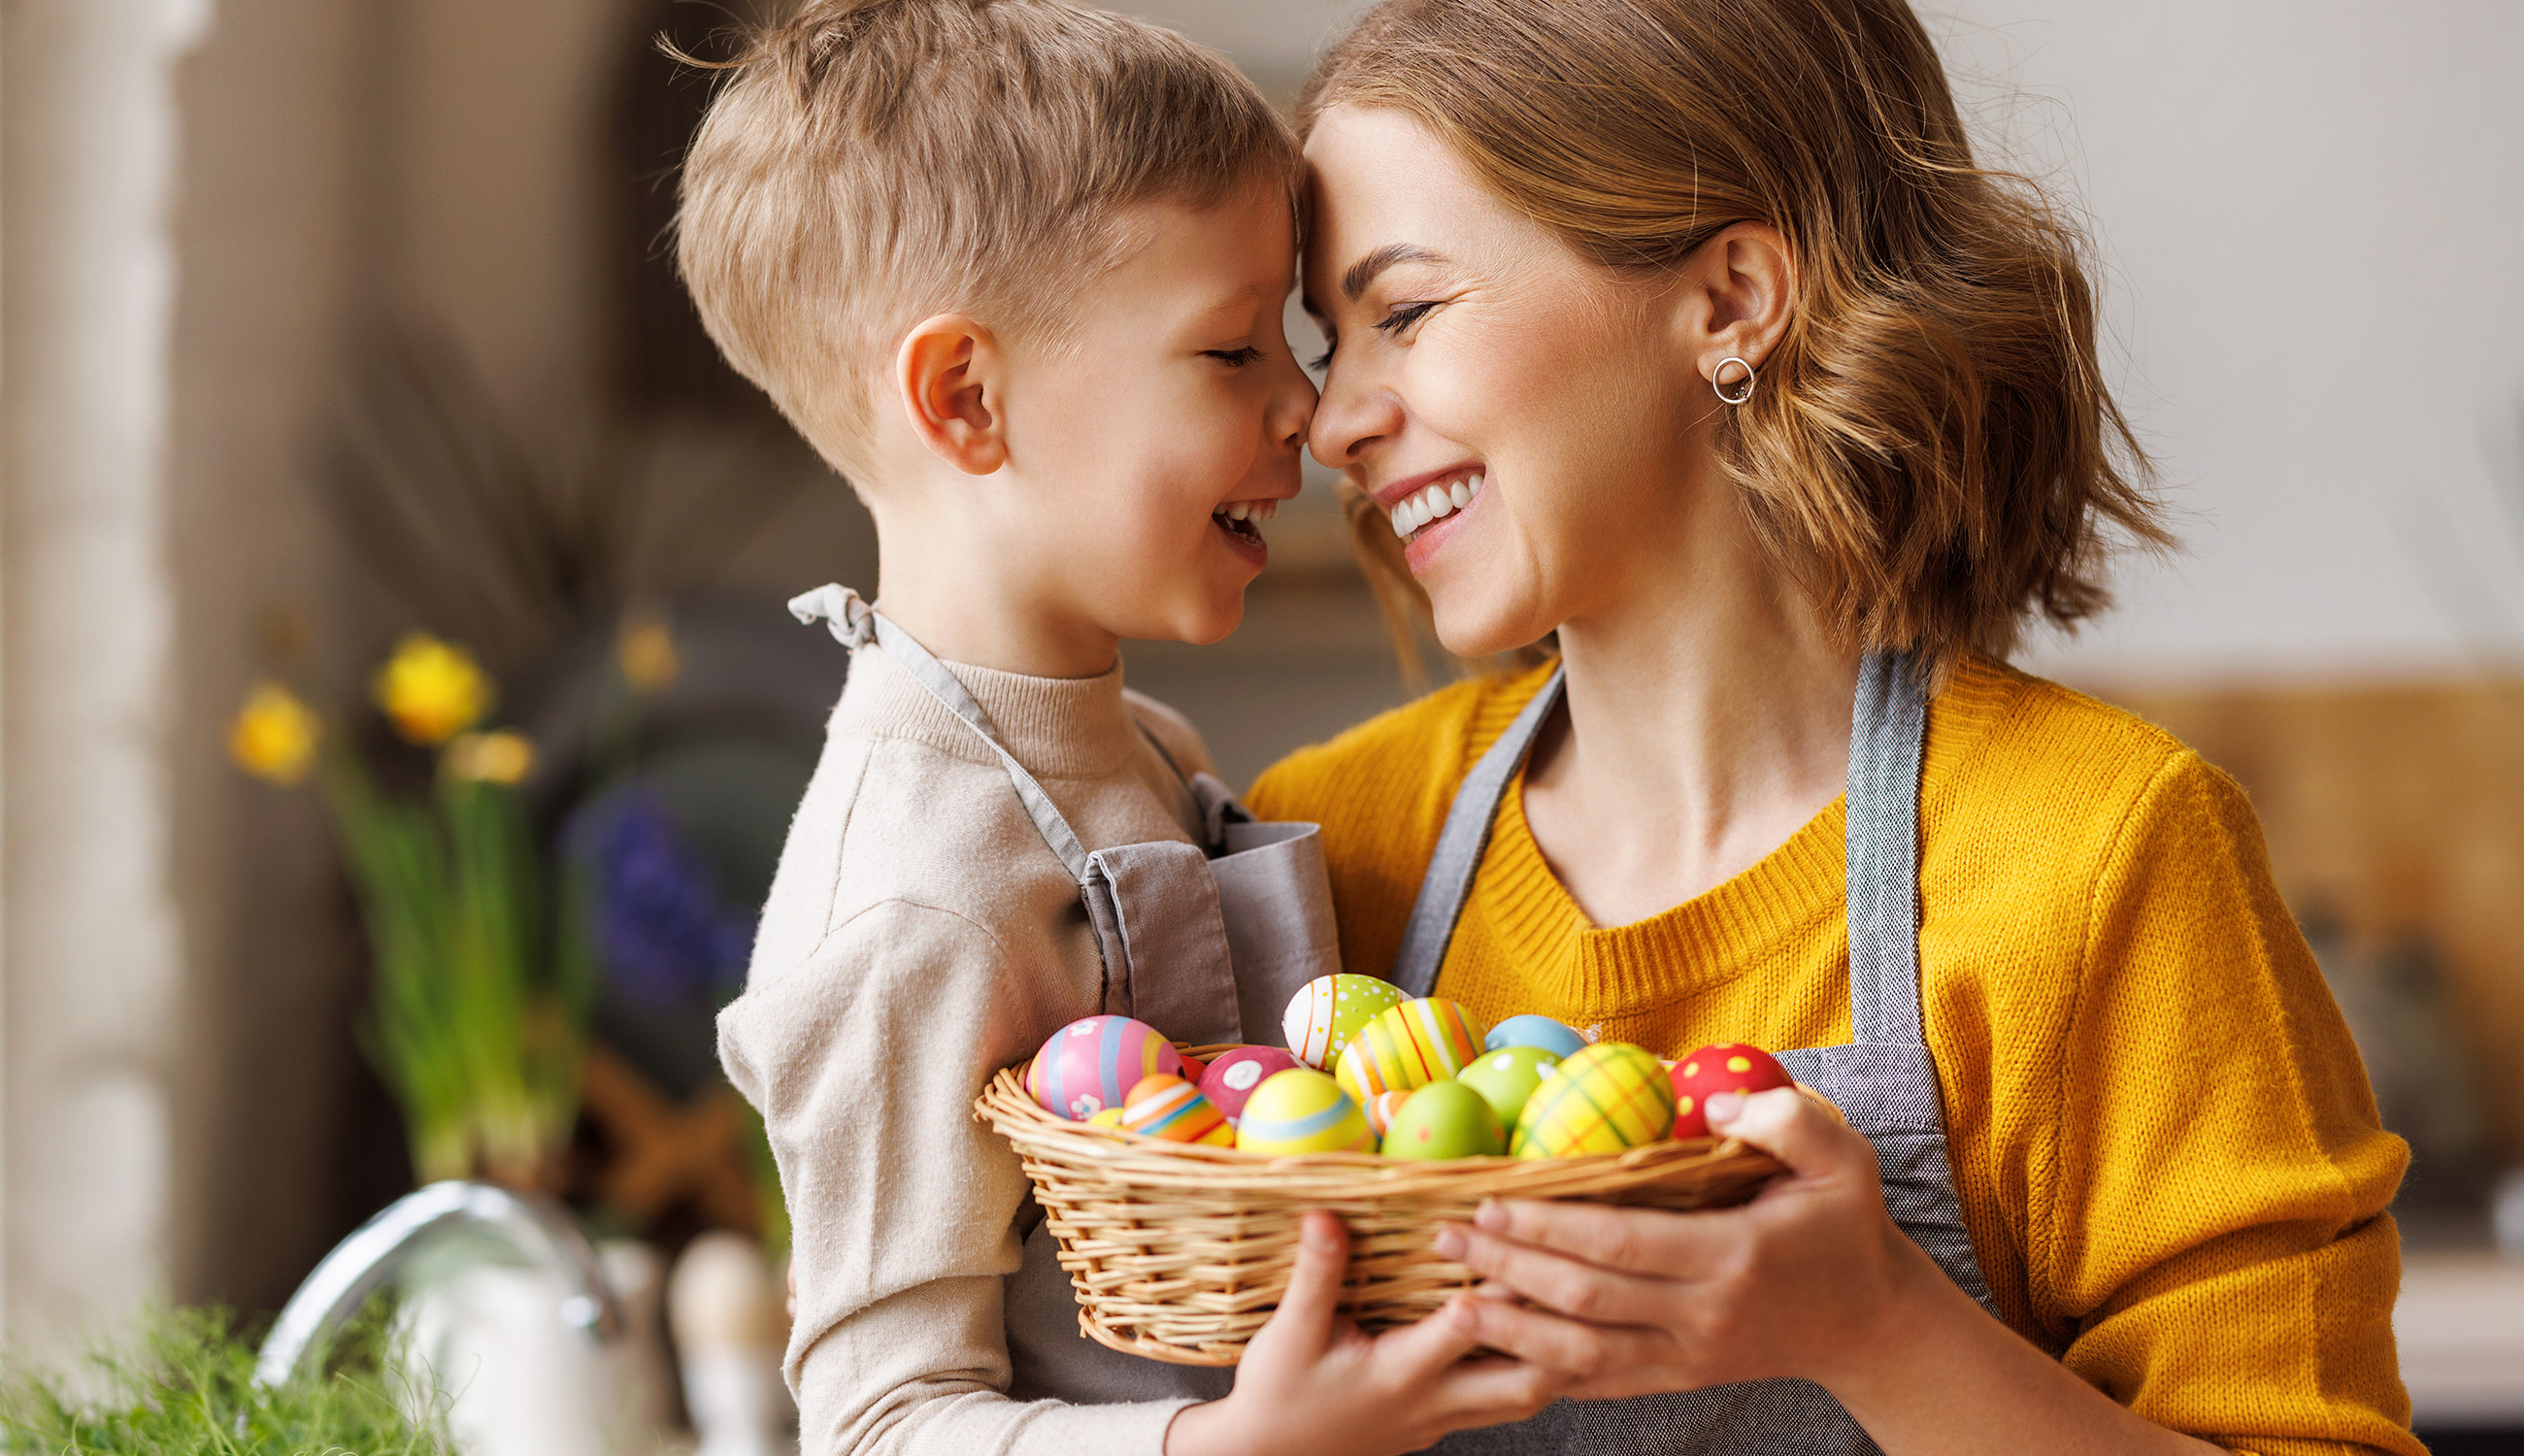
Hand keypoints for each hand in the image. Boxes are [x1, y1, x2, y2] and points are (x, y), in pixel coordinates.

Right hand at [1165, 1211, 1568, 1455]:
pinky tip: (1547, 1340)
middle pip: (1525, 1380)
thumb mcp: (1290, 1333)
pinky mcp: (1442, 1424)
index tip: (1522, 1247)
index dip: (1497, 1291)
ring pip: (1527, 1399)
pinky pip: (1507, 1404)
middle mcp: (1434, 1401)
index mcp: (1400, 1374)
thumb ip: (1316, 1274)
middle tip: (1585, 1282)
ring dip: (1559, 1357)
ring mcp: (1443, 1419)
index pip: (1465, 1332)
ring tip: (1584, 1309)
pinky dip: (1537, 1373)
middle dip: (1560, 1334)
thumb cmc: (1279, 1392)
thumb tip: (1324, 1215)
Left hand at [1430, 1086, 1923, 1397]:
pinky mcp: (1680, 1378)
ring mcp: (1689, 1356)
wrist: (1872, 1322)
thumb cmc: (1846, 1228)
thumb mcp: (1841, 1159)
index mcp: (1732, 1257)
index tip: (1492, 1200)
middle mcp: (1703, 1316)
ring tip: (1453, 1301)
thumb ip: (1783, 1121)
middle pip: (1585, 1299)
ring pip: (1582, 1355)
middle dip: (1509, 1268)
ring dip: (1511, 1329)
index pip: (1620, 1243)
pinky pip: (1601, 1383)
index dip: (1549, 1226)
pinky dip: (1545, 1369)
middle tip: (1447, 1237)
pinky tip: (1499, 1349)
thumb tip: (1712, 1103)